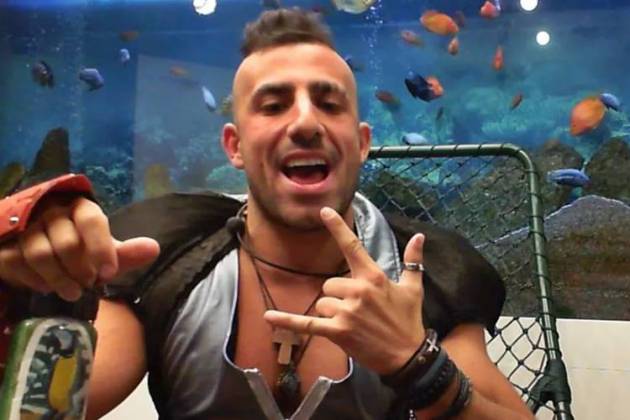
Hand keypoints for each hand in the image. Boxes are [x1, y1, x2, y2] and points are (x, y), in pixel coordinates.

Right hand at [0, 196, 159, 300]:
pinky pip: (17, 263)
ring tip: (72, 292)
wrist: (34, 246)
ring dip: (59, 280)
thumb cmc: (77, 249)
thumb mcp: (102, 252)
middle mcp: (51, 211)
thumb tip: (154, 249)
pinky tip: (45, 287)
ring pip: (40, 254)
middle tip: (88, 285)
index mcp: (80, 208)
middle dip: (81, 270)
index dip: (101, 248)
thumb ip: (125, 253)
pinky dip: (34, 281)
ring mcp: (25, 226)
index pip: (92, 220)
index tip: (108, 274)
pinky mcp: (5, 244)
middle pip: (67, 243)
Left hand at [264, 206, 425, 374]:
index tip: (324, 212)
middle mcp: (359, 290)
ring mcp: (347, 311)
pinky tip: (268, 318)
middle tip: (357, 310)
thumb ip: (413, 261)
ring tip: (352, 324)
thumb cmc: (409, 321)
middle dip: (338, 296)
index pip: (352, 246)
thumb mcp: (413, 289)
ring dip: (331, 312)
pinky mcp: (338, 331)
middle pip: (329, 283)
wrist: (408, 356)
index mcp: (374, 276)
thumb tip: (420, 236)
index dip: (337, 228)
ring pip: (322, 303)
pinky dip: (287, 321)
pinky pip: (307, 324)